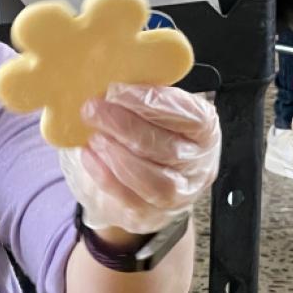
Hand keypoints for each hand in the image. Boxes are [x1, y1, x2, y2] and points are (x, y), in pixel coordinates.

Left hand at [60, 83, 220, 235]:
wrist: (132, 187)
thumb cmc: (143, 139)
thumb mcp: (149, 114)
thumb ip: (138, 99)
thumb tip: (106, 76)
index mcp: (203, 130)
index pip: (189, 115)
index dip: (153, 102)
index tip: (117, 90)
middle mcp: (198, 164)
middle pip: (166, 147)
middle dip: (125, 125)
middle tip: (93, 108)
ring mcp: (178, 194)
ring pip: (153, 179)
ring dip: (118, 154)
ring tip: (93, 135)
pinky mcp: (151, 215)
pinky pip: (129, 198)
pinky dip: (105, 176)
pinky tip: (88, 155)